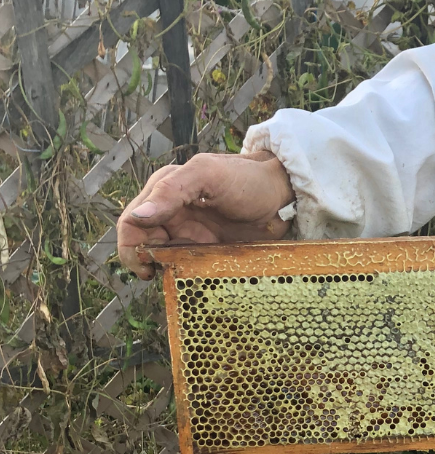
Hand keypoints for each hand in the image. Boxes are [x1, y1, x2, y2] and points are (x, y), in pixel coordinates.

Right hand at [117, 151, 295, 279]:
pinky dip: (189, 276)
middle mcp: (172, 215)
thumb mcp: (207, 175)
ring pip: (165, 260)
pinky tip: (200, 279)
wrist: (284, 195)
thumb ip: (171, 190)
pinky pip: (189, 269)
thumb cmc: (247, 178)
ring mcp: (191, 235)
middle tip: (169, 272)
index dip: (132, 246)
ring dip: (170, 271)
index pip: (131, 223)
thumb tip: (138, 217)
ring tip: (186, 276)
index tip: (147, 266)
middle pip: (145, 246)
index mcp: (163, 192)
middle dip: (150, 262)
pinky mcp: (208, 251)